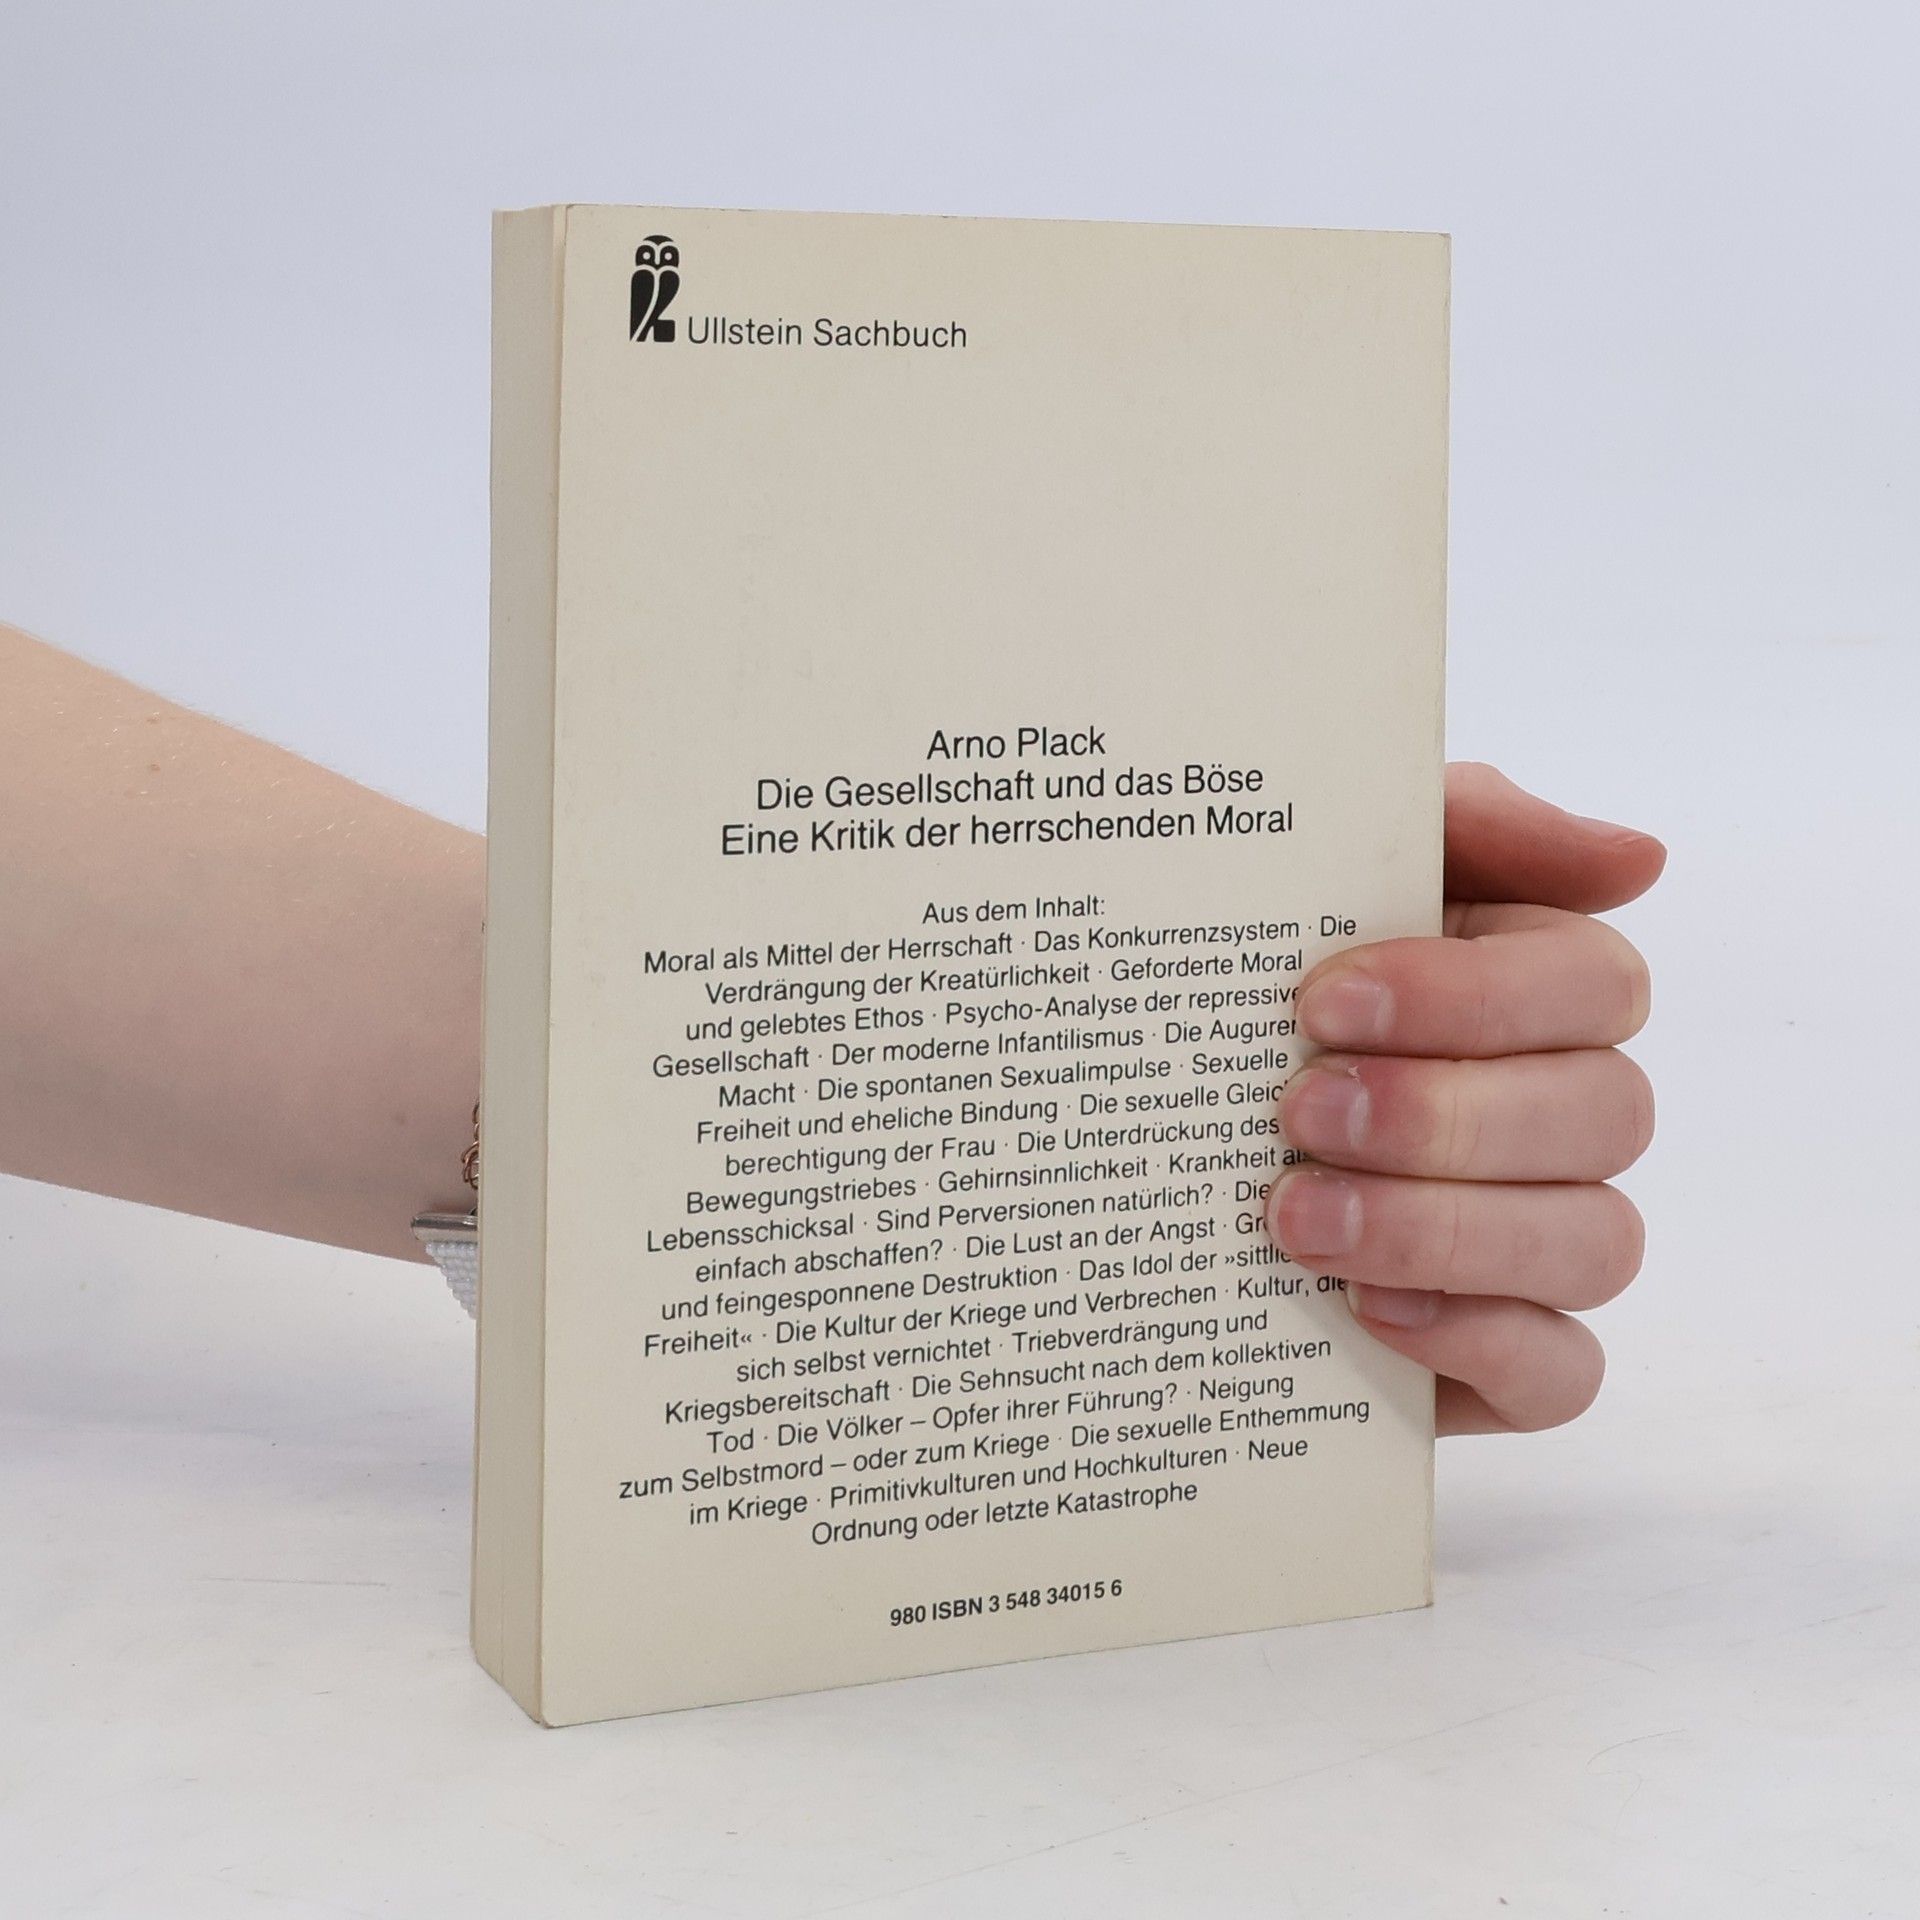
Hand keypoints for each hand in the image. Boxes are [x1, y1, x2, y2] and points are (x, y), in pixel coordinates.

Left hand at [1266, 763, 1665, 1434]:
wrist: (1144, 1127)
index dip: (1475, 997)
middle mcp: (1561, 1110)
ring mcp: (1543, 1238)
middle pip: (1605, 1115)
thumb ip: (1472, 827)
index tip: (1323, 1003)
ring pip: (1595, 1241)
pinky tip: (1363, 1313)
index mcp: (1533, 985)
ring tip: (1297, 1218)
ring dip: (1444, 1228)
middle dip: (1444, 1115)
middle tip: (1299, 1114)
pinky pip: (1564, 1372)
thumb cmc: (1253, 981)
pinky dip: (1477, 1342)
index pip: (1592, 984)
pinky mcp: (1504, 1355)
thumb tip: (1636, 858)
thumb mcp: (1328, 870)